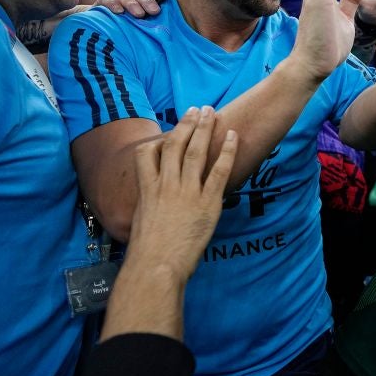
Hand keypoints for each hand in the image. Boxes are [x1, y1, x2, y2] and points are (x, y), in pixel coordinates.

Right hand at [95, 0, 167, 17]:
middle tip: (155, 11)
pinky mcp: (102, 2)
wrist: (101, 19)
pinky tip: (118, 11)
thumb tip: (170, 31)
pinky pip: (108, 1)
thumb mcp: (142, 19)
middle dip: (148, 2)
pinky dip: (113, 5)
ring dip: (132, 5)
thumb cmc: (128, 21)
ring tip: (139, 14)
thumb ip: (154, 21)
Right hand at [128, 106, 237, 279]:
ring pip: (196, 152)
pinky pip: (219, 171)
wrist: (156, 266)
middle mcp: (167, 185)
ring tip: (211, 112)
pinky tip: (233, 137)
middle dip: (187, 124)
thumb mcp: (142, 222)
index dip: (160, 138)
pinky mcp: (207, 203)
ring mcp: (187, 193)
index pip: (148, 154)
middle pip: (176, 145)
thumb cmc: (148, 252)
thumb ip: (150, 205)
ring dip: (204, 129)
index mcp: (148, 190)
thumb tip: (156, 204)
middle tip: (197, 109)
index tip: (170, 130)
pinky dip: (227, 152)